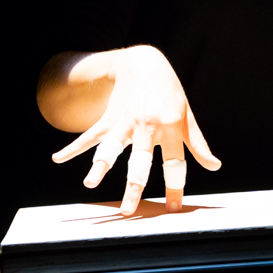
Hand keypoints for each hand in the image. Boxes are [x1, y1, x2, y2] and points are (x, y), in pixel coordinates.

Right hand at [51, 45, 220, 214]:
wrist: (143, 62)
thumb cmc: (169, 92)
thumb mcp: (187, 114)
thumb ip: (198, 144)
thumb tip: (214, 167)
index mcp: (170, 126)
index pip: (174, 163)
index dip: (175, 187)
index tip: (173, 208)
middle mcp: (146, 126)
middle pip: (139, 162)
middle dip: (134, 187)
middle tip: (128, 210)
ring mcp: (125, 123)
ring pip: (111, 148)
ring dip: (99, 166)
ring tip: (89, 183)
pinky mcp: (108, 119)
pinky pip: (89, 135)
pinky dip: (72, 147)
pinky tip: (58, 158)